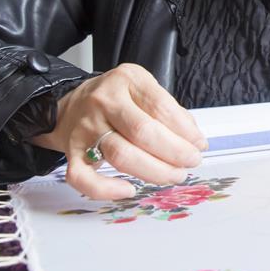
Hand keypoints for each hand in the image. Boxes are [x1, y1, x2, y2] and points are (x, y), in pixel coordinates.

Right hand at [31, 63, 207, 199]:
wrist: (70, 103)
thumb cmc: (115, 99)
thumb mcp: (143, 89)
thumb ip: (169, 111)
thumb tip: (194, 140)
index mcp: (127, 80)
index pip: (160, 107)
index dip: (185, 131)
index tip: (199, 145)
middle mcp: (104, 101)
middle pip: (142, 132)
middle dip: (174, 153)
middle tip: (190, 163)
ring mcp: (86, 127)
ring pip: (120, 155)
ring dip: (154, 171)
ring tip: (173, 175)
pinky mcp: (71, 152)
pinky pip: (83, 177)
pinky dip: (106, 190)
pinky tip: (128, 190)